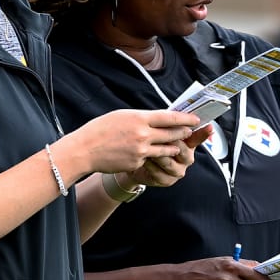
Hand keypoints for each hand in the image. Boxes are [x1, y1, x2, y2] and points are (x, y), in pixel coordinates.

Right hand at [66, 109, 199, 174]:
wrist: (85, 150)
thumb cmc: (100, 130)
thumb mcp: (121, 116)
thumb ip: (140, 118)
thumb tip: (156, 119)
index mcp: (139, 118)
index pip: (169, 117)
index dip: (184, 118)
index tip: (194, 118)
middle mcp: (143, 134)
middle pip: (171, 134)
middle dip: (183, 133)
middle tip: (189, 132)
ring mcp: (141, 151)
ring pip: (165, 149)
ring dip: (173, 147)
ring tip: (176, 146)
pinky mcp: (138, 163)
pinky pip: (150, 159)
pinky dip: (151, 157)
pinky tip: (149, 156)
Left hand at [125, 125, 212, 187]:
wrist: (138, 163)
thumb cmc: (152, 144)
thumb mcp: (161, 131)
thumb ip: (171, 123)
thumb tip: (177, 110)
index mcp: (189, 144)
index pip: (198, 137)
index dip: (204, 133)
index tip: (209, 127)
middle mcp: (186, 158)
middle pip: (182, 148)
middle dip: (171, 140)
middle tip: (160, 134)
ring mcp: (178, 170)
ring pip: (170, 161)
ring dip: (158, 153)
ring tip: (149, 146)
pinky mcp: (167, 180)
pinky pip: (160, 172)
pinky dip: (151, 165)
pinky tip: (145, 159)